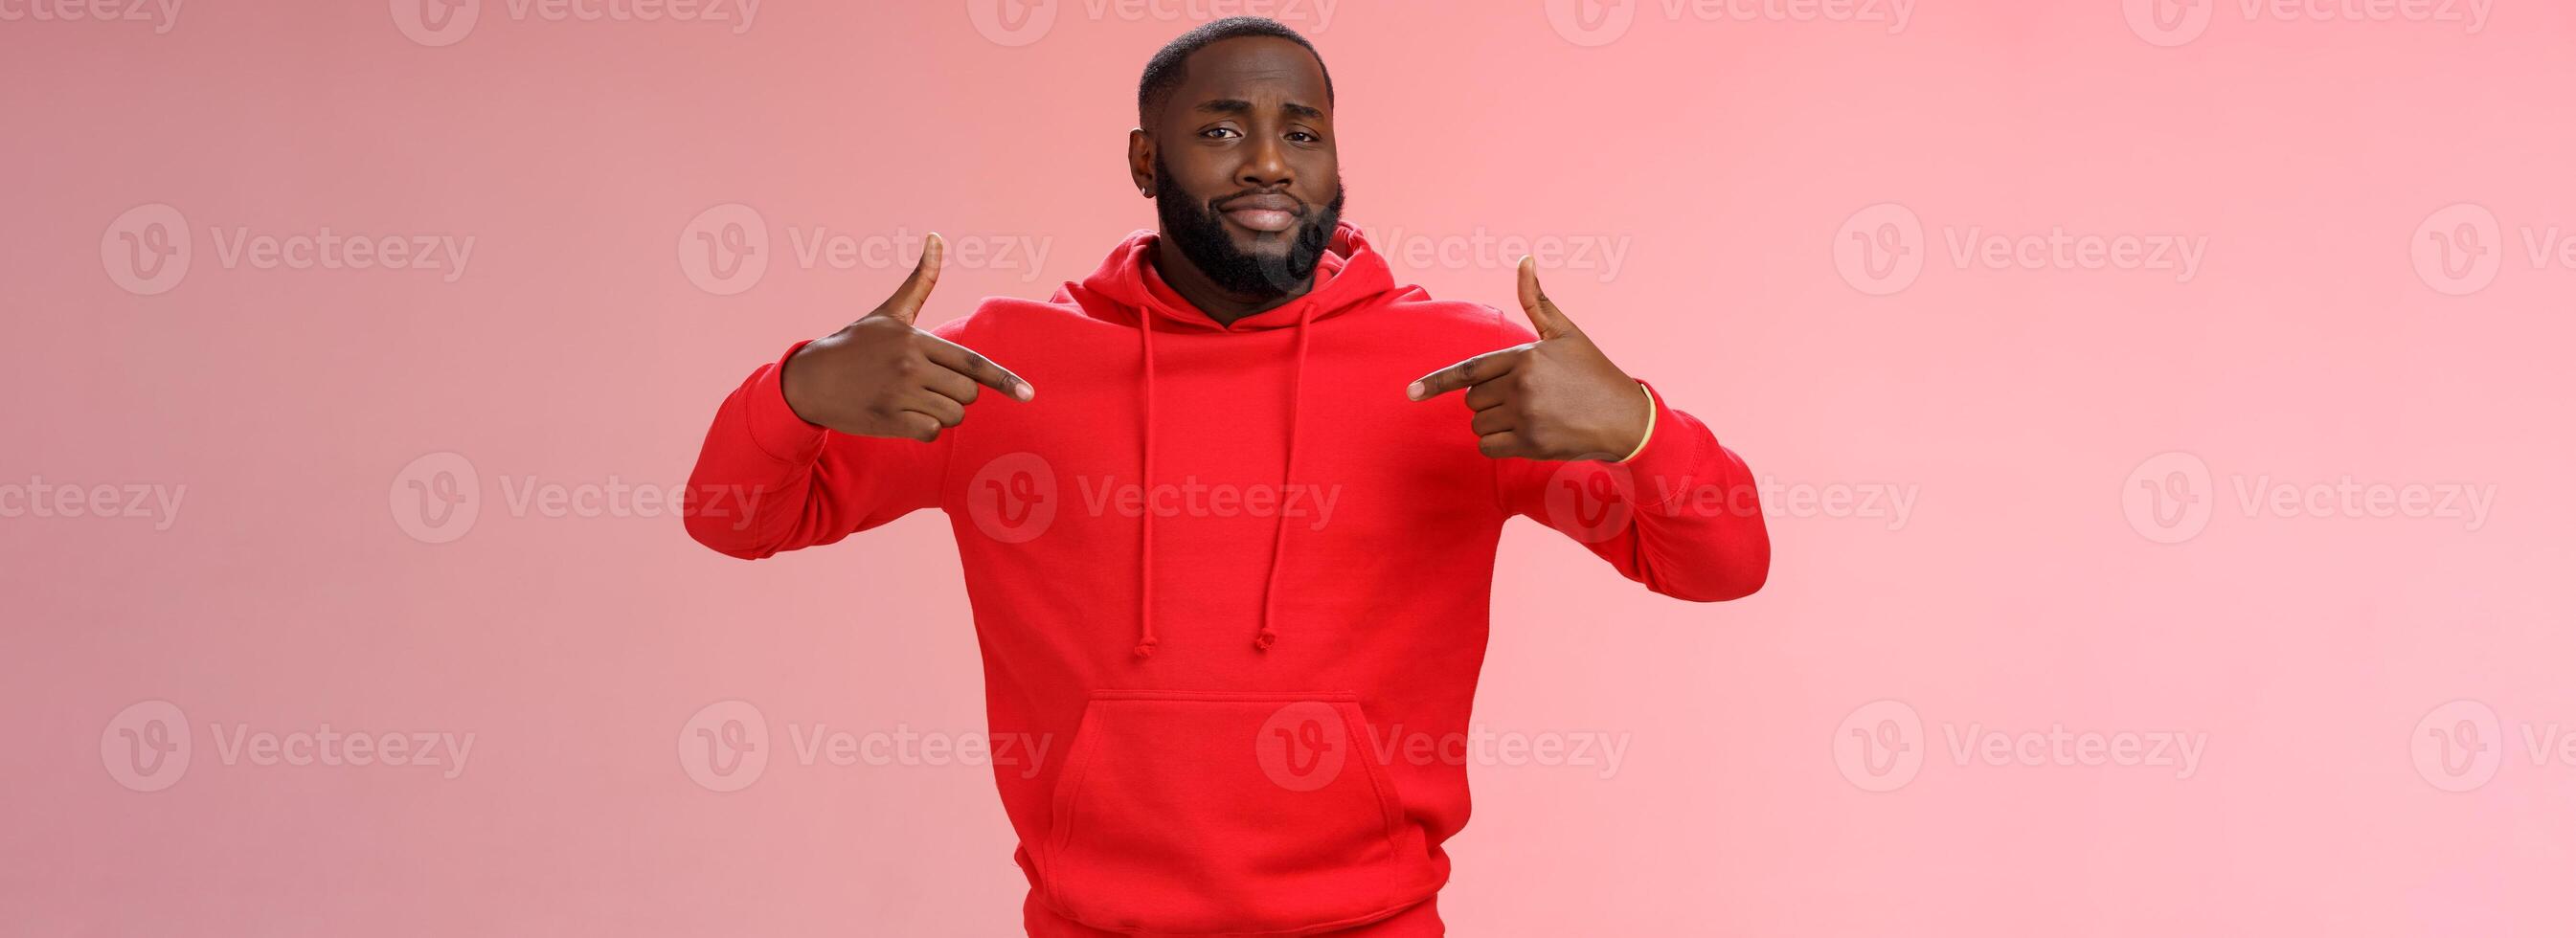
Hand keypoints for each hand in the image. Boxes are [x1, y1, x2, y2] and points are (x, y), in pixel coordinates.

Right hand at [782, 233, 1032, 441]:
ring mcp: (899, 395)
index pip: (972, 363)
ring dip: (942, 412)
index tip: (1029, 394)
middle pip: (968, 393)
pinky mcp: (889, 421)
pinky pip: (931, 433)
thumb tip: (936, 236)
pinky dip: (924, 429)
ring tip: (914, 399)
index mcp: (916, 340)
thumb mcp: (890, 312)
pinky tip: (904, 416)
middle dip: (959, 393)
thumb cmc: (855, 344)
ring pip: (953, 415)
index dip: (1004, 379)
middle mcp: (910, 366)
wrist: (810, 380)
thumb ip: (921, 280)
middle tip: (930, 385)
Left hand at [1407, 256, 1651, 460]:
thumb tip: (1525, 260)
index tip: (1411, 392)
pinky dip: (1498, 443)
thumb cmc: (1594, 373)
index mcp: (1524, 357)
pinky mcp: (1532, 443)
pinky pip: (1489, 446)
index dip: (1436, 382)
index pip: (1468, 370)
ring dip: (1493, 422)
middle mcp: (1521, 386)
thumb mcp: (1567, 333)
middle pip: (1472, 398)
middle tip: (1521, 397)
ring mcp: (1525, 416)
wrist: (1627, 418)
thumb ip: (1538, 301)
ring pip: (1478, 423)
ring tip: (1528, 415)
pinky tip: (1524, 435)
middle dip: (1487, 398)